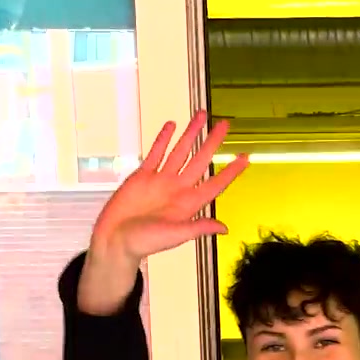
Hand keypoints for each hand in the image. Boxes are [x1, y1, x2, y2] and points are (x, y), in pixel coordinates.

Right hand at [79, 112, 247, 311]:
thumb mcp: (175, 235)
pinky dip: (163, 139)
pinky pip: (156, 153)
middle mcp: (177, 189)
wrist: (115, 239)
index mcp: (188, 204)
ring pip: (180, 151)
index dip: (231, 172)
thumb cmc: (144, 242)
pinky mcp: (142, 176)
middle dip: (212, 142)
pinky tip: (172, 126)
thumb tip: (224, 228)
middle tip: (224, 125)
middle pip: (200, 160)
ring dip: (191, 134)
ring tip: (201, 116)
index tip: (245, 158)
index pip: (215, 184)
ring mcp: (160, 180)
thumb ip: (198, 227)